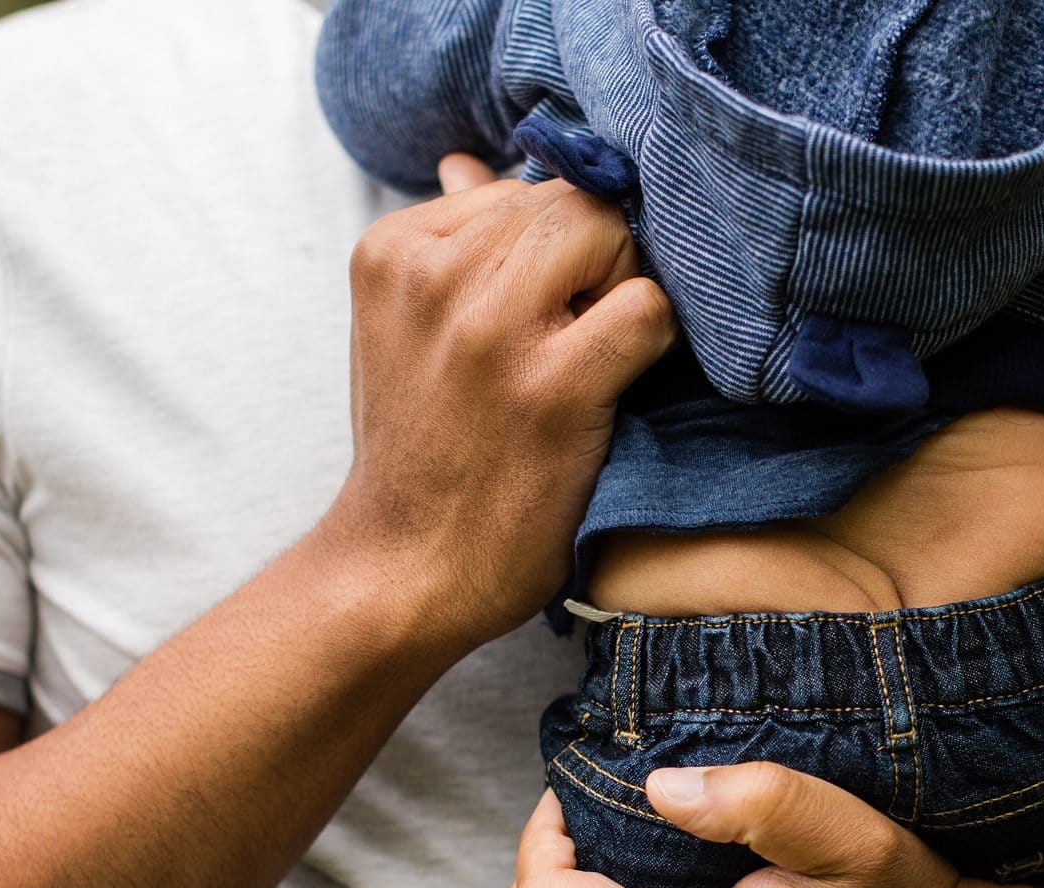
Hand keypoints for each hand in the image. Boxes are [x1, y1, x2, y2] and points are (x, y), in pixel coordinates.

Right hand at [330, 155, 675, 645]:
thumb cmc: (420, 450)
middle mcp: (435, 276)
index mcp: (392, 248)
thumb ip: (447, 243)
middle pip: (572, 203)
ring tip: (582, 364)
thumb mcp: (406, 330)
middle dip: (596, 261)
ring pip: (612, 236)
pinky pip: (647, 308)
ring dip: (623, 295)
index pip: (520, 188)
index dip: (551, 251)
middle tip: (574, 338)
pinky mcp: (553, 387)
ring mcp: (492, 330)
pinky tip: (614, 388)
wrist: (405, 570)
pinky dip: (652, 342)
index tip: (531, 316)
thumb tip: (468, 162)